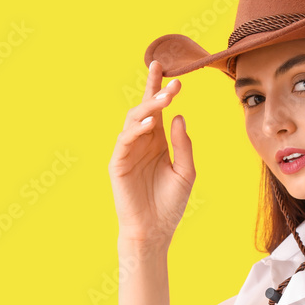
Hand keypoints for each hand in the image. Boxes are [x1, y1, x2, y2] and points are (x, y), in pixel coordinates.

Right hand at [109, 60, 195, 248]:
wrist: (155, 230)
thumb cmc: (170, 204)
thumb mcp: (185, 172)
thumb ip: (183, 145)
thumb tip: (179, 117)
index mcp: (157, 141)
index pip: (158, 110)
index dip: (162, 90)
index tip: (174, 74)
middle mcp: (141, 142)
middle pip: (144, 109)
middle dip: (155, 92)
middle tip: (172, 80)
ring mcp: (128, 151)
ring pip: (132, 120)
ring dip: (148, 107)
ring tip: (165, 99)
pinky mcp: (118, 164)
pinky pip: (124, 140)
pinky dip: (136, 129)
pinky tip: (150, 123)